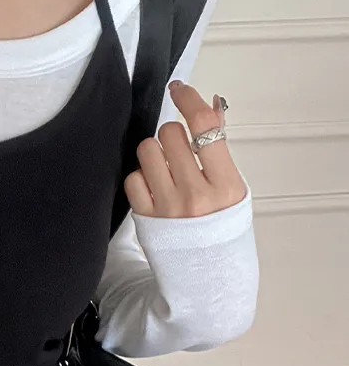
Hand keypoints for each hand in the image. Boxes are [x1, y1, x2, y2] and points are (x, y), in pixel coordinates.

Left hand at [124, 81, 246, 217]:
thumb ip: (220, 149)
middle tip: (179, 150)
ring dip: (154, 152)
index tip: (180, 89)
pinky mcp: (146, 217)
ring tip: (166, 169)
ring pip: (147, 151)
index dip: (189, 99)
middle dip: (172, 134)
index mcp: (226, 185)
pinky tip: (155, 187)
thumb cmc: (222, 228)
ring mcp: (169, 207)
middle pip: (170, 134)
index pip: (204, 126)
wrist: (208, 276)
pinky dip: (141, 177)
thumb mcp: (234, 189)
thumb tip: (211, 106)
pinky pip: (132, 177)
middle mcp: (196, 195)